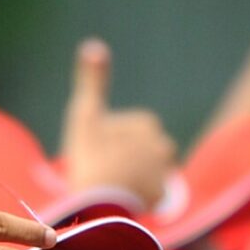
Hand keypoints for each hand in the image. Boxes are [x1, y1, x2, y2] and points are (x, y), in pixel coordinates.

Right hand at [60, 39, 175, 210]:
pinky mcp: (160, 199)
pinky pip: (148, 194)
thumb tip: (93, 45)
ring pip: (144, 169)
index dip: (110, 137)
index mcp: (147, 124)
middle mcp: (163, 147)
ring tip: (112, 185)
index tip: (96, 149)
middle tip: (102, 169)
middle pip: (138, 148)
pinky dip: (136, 195)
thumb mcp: (86, 114)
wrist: (96, 205)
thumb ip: (92, 81)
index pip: (127, 127)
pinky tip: (122, 199)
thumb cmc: (90, 157)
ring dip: (133, 175)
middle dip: (125, 156)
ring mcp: (163, 175)